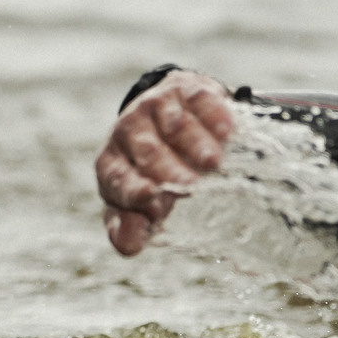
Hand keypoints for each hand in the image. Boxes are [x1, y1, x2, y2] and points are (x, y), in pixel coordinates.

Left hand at [95, 70, 235, 255]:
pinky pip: (199, 101)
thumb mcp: (132, 202)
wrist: (164, 114)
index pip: (117, 179)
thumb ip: (128, 227)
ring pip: (175, 126)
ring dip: (194, 144)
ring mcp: (156, 107)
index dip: (133, 191)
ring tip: (212, 163)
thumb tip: (129, 247)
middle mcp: (128, 132)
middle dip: (167, 170)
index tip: (151, 198)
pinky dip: (214, 116)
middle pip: (147, 151)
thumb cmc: (149, 171)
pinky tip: (226, 133)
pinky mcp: (185, 89)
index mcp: (111, 164)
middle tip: (188, 186)